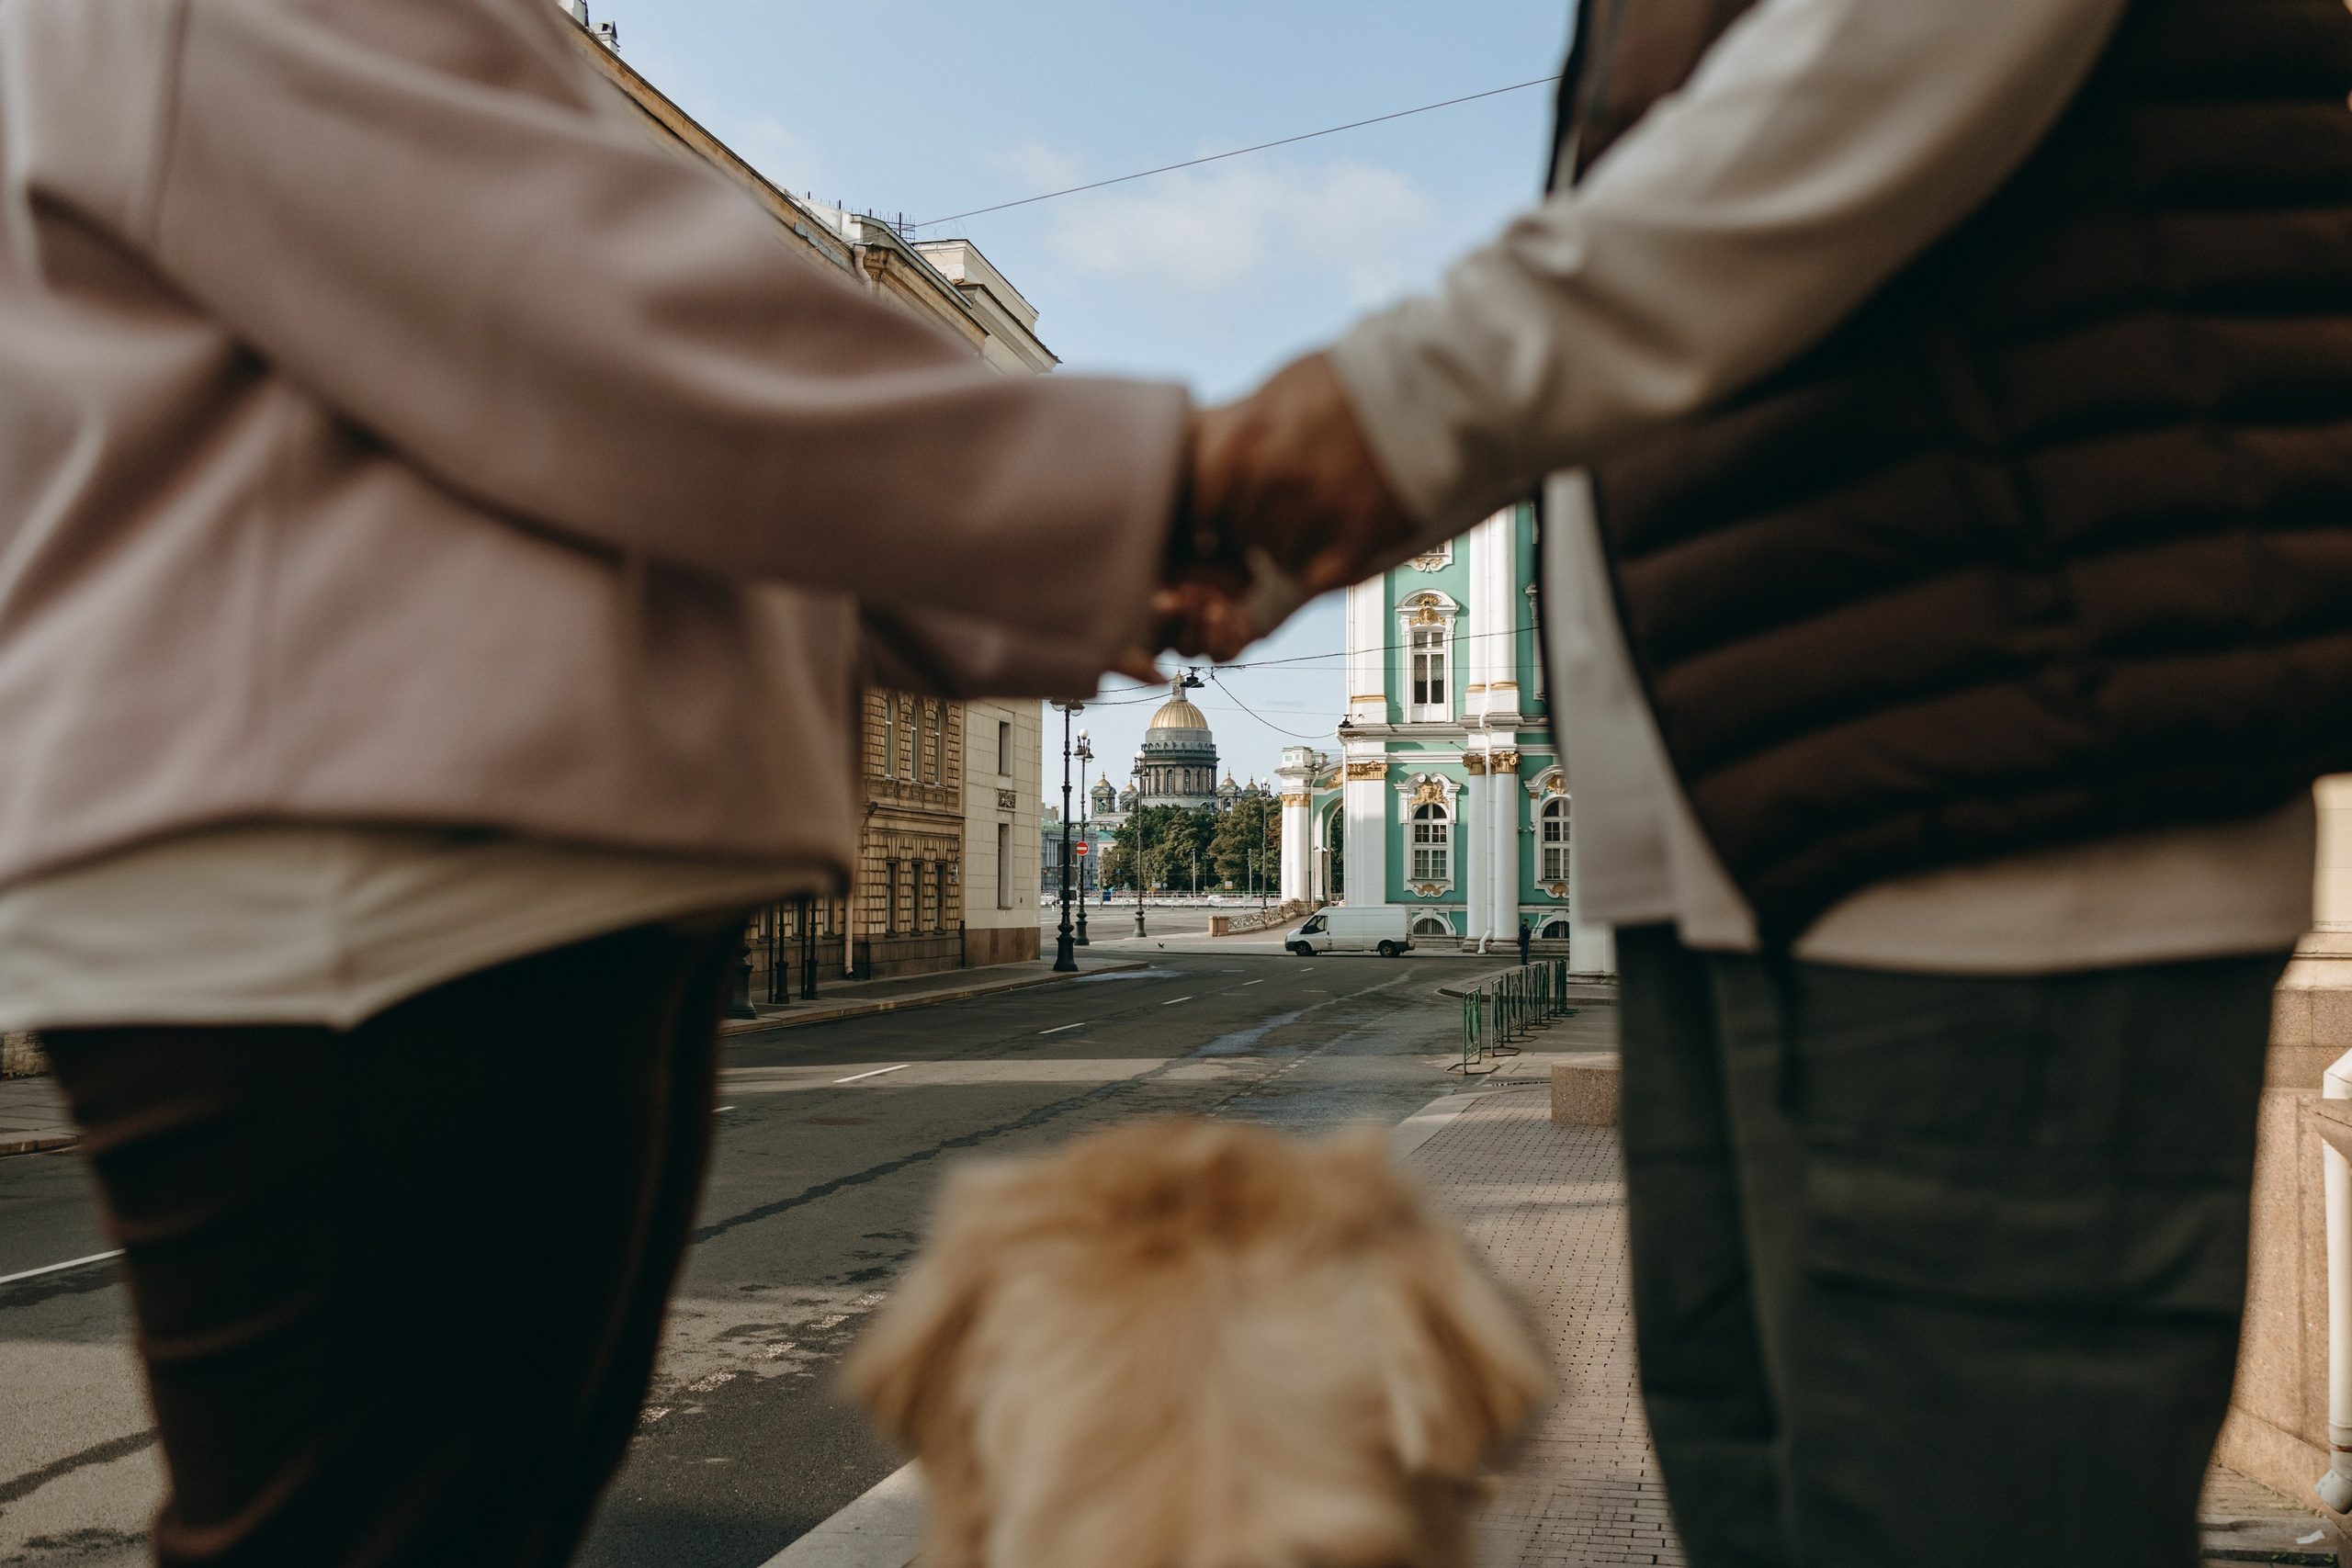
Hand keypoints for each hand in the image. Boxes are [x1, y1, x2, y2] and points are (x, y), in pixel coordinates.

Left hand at [1193, 351, 1419, 596]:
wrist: (1437, 385)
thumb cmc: (1351, 382)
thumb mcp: (1277, 389)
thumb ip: (1231, 429)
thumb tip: (1193, 454)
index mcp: (1241, 441)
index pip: (1190, 507)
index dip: (1201, 516)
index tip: (1214, 513)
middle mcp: (1271, 481)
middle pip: (1235, 535)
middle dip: (1248, 527)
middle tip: (1284, 501)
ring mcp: (1315, 513)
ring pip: (1276, 557)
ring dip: (1289, 543)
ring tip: (1319, 506)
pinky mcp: (1358, 540)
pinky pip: (1316, 576)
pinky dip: (1321, 563)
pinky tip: (1339, 530)